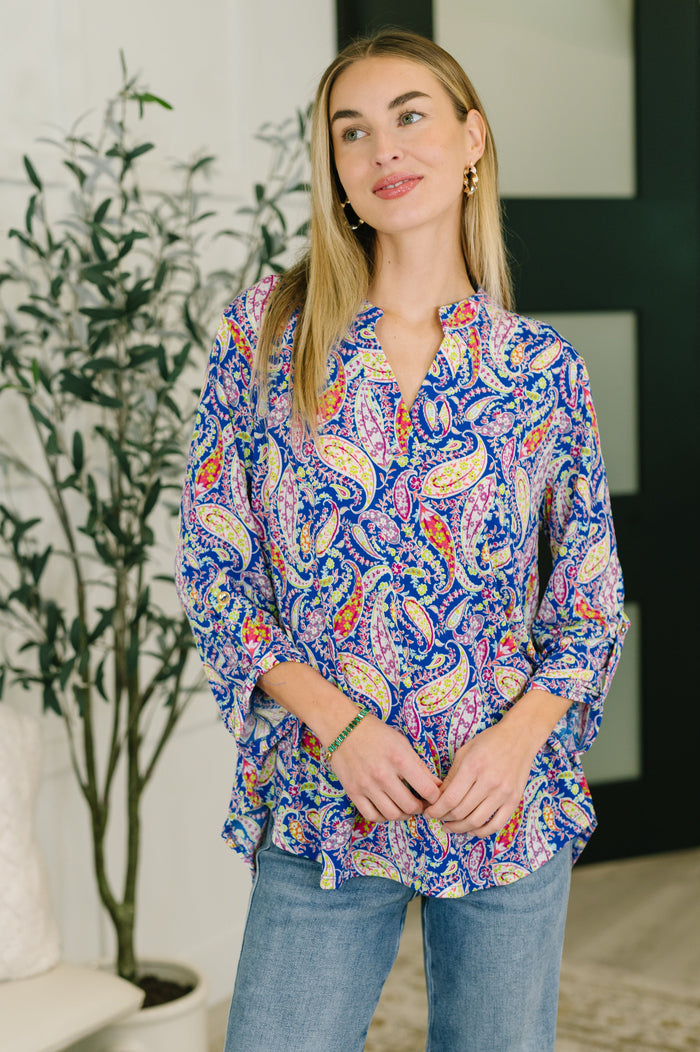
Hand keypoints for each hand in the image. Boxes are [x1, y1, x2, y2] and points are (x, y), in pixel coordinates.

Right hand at [329, 714, 441, 823]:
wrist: (342, 727)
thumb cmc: (375, 733)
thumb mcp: (402, 743)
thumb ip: (420, 766)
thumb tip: (437, 786)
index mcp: (399, 759)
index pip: (427, 790)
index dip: (436, 797)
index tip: (434, 796)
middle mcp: (383, 775)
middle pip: (411, 806)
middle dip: (421, 808)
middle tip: (421, 804)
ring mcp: (366, 785)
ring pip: (392, 814)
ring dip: (403, 815)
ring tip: (405, 807)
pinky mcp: (353, 792)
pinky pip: (372, 816)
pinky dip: (383, 817)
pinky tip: (388, 809)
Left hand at [423, 688, 570, 835]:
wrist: (520, 737)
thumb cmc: (490, 741)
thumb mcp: (464, 751)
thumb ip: (451, 776)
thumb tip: (438, 798)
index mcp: (473, 767)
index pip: (450, 798)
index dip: (436, 810)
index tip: (428, 813)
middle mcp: (489, 782)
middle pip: (461, 812)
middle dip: (444, 818)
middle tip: (437, 818)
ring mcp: (504, 793)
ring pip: (477, 822)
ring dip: (460, 828)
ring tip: (450, 826)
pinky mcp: (514, 800)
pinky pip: (497, 824)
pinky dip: (482, 832)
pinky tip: (471, 829)